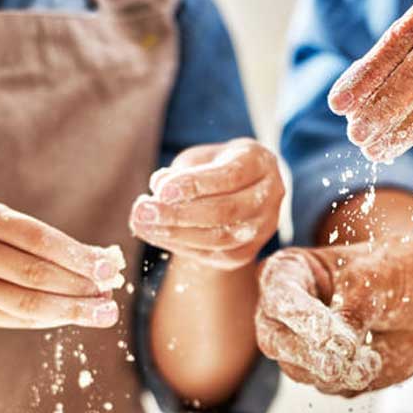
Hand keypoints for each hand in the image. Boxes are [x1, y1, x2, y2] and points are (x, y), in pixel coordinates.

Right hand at [0, 200, 125, 329]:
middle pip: (35, 275)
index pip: (39, 240)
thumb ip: (53, 245)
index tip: (109, 268)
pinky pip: (19, 319)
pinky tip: (74, 316)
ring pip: (27, 304)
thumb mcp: (11, 226)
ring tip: (103, 313)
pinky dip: (52, 319)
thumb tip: (108, 262)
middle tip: (110, 296)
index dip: (77, 256)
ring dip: (71, 310)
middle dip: (79, 287)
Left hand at [129, 138, 284, 269]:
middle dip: (180, 213)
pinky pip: (215, 255)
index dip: (195, 184)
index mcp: (260, 163)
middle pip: (226, 211)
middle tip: (143, 210)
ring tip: (142, 224)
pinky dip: (181, 246)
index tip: (160, 189)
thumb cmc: (217, 166)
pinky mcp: (247, 252)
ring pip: (221, 239)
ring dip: (176, 234)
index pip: (230, 176)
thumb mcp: (201, 157)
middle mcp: (270, 196)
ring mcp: (263, 228)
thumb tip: (158, 187)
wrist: (244, 188)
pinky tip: (156, 234)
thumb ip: (182, 171)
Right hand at [255, 234, 412, 395]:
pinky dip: (352, 379)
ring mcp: (301, 347)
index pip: (280, 297)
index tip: (330, 332)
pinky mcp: (323, 374)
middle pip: (274, 340)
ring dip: (336, 371)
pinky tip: (375, 360)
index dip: (301, 316)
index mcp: (289, 273)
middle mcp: (286, 313)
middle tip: (338, 363)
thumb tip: (338, 349)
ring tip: (371, 359)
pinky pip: (329, 387)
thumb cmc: (400, 272)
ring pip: (299, 371)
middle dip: (308, 354)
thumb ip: (355, 309)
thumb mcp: (380, 276)